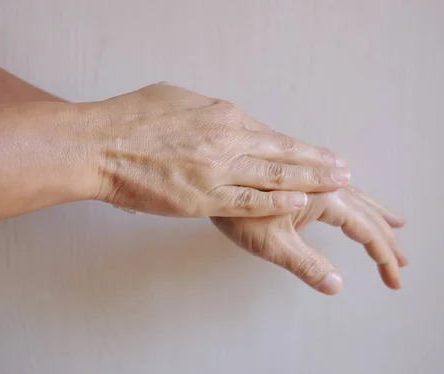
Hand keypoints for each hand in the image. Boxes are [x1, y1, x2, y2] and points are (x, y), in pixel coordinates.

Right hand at [88, 83, 349, 216]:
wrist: (99, 145)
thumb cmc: (130, 118)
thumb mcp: (176, 99)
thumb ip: (208, 111)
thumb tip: (226, 118)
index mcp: (223, 116)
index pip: (271, 135)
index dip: (300, 147)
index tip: (321, 152)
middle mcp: (227, 141)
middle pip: (283, 154)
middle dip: (318, 163)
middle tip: (344, 169)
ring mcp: (218, 171)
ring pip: (275, 177)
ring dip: (310, 181)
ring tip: (336, 184)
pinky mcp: (203, 198)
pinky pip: (249, 201)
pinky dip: (278, 203)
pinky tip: (301, 204)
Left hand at [211, 186, 407, 294]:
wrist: (210, 173)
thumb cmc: (236, 211)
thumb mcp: (271, 244)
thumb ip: (306, 264)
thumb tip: (337, 285)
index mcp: (324, 198)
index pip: (365, 230)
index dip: (383, 257)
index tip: (396, 281)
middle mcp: (324, 181)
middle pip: (365, 212)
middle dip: (386, 239)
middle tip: (403, 261)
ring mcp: (312, 174)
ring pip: (353, 194)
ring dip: (375, 213)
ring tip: (395, 222)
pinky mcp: (299, 171)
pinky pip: (337, 184)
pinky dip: (354, 196)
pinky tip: (352, 194)